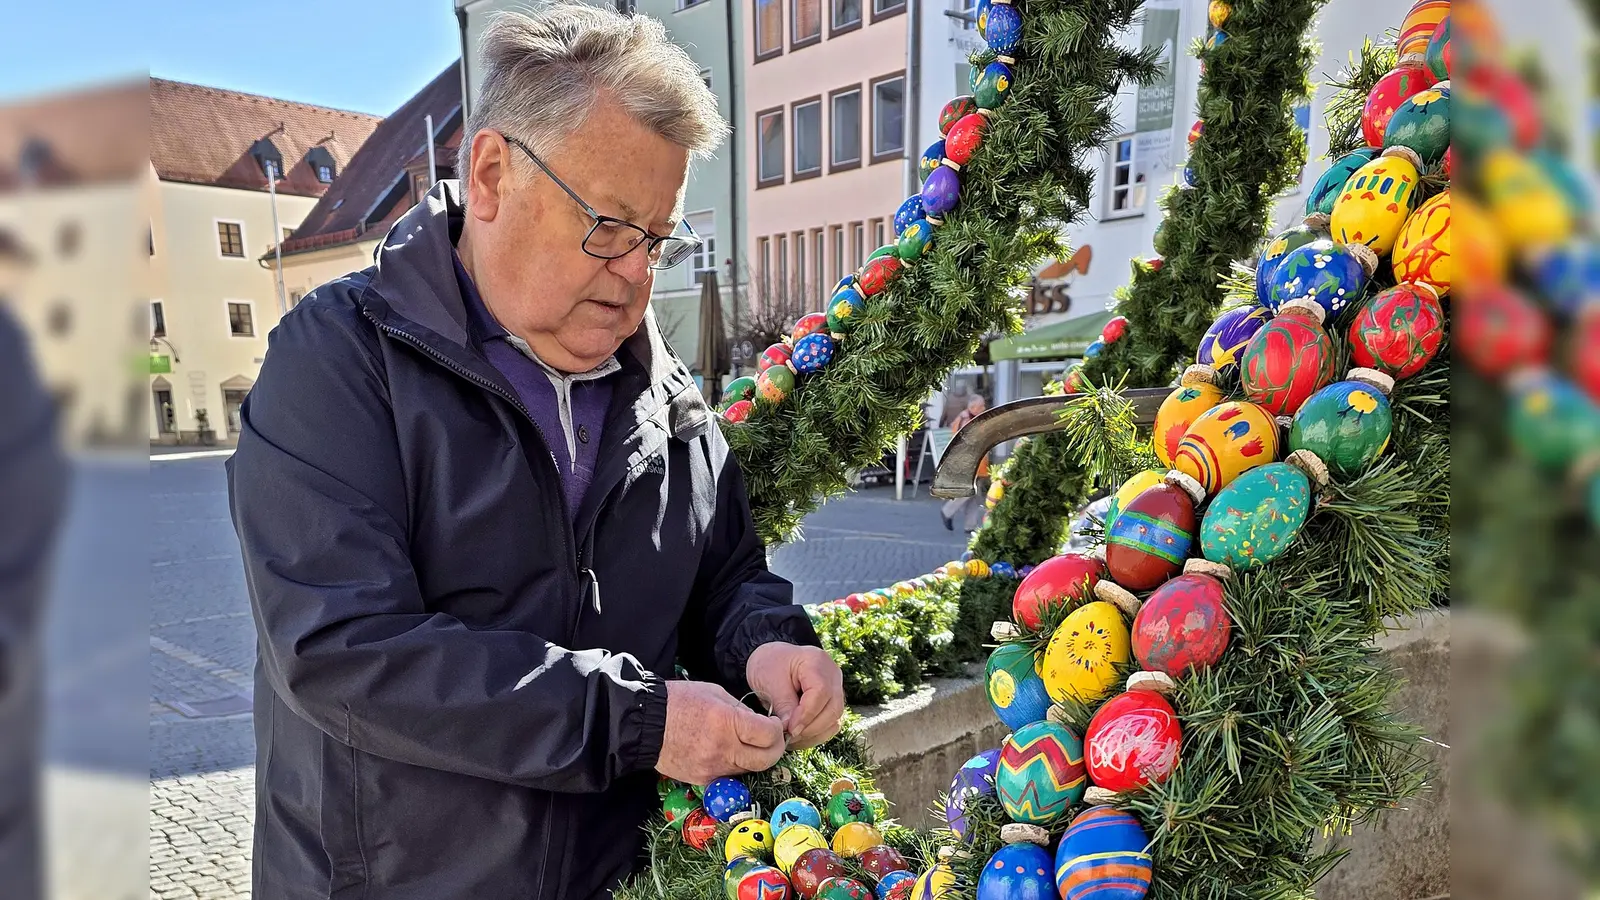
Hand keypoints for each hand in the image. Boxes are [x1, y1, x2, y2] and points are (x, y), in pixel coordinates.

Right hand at [657, 680, 785, 784]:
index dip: (778, 730)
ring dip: (754, 758)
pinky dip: (734, 765)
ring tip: (746, 743)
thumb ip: (741, 710)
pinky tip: (727, 751)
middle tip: (771, 739)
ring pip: (749, 770)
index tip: (775, 724)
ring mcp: (713, 768)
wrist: (646, 724)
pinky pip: (729, 775)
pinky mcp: (703, 780)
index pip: (769, 736)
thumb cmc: (679, 701)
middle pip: (766, 760)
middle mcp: (723, 749)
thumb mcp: (716, 693)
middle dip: (774, 749)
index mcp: (727, 722)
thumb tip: (760, 724)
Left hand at [746, 642, 844, 749]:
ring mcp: (836, 688)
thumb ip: (783, 704)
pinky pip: (831, 724)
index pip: (821, 692)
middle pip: (833, 708)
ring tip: (791, 738)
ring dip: (813, 734)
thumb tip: (792, 730)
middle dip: (810, 728)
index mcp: (816, 661)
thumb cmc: (769, 666)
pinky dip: (815, 734)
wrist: (772, 661)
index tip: (789, 729)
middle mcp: (833, 674)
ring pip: (835, 719)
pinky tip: (798, 737)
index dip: (806, 714)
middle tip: (788, 736)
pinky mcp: (833, 703)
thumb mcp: (769, 681)